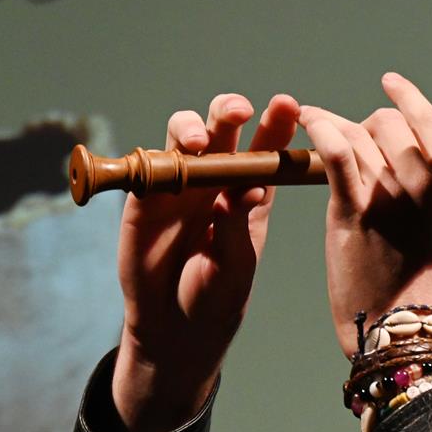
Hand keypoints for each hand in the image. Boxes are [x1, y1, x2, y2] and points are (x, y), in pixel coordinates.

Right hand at [111, 92, 298, 431]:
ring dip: (191, 129)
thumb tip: (244, 191)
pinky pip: (145, 168)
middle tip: (239, 111)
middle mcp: (214, 180)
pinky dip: (154, 161)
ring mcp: (178, 185)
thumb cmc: (217, 295)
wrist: (175, 326)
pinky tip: (166, 165)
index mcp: (249, 191)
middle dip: (229, 112)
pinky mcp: (143, 199)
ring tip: (199, 141)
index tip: (288, 105)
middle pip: (222, 131)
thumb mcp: (234, 265)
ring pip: (182, 138)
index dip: (277, 124)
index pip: (266, 149)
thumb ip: (237, 228)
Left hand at [297, 73, 431, 356]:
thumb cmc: (413, 280)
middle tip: (347, 137)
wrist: (399, 323)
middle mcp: (424, 183)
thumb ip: (428, 184)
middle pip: (388, 121)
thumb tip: (399, 148)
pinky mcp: (354, 209)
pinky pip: (336, 151)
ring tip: (314, 127)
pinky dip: (320, 129)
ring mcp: (390, 194)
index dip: (406, 95)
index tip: (389, 83)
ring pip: (358, 133)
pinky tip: (308, 123)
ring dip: (332, 125)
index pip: (429, 120)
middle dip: (363, 122)